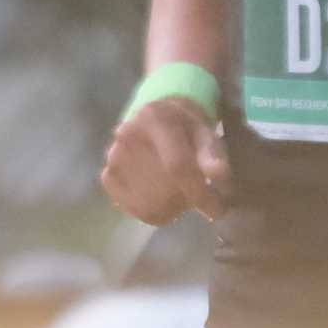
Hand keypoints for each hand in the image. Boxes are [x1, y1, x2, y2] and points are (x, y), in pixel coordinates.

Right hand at [100, 97, 232, 223]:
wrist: (156, 117)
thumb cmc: (185, 126)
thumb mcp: (204, 131)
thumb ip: (212, 152)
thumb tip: (219, 174)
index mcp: (153, 120)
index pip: (178, 166)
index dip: (199, 192)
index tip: (218, 210)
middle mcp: (126, 138)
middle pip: (163, 189)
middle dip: (188, 200)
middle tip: (200, 195)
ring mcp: (113, 158)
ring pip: (148, 204)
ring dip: (172, 206)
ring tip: (181, 190)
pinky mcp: (108, 176)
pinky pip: (135, 208)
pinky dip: (154, 208)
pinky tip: (163, 194)